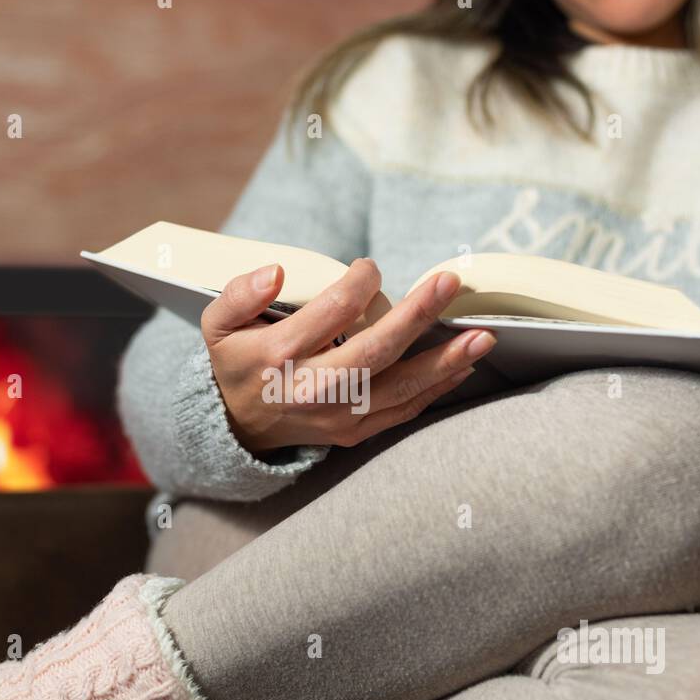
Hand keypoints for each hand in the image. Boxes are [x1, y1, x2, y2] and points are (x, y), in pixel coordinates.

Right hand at [201, 259, 496, 453]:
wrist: (238, 427)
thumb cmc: (238, 361)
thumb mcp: (217, 325)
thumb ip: (239, 294)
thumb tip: (276, 272)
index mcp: (278, 356)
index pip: (331, 312)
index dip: (359, 283)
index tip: (370, 267)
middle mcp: (310, 389)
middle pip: (374, 351)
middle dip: (417, 316)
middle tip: (450, 284)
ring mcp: (336, 416)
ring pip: (398, 388)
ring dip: (444, 361)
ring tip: (482, 337)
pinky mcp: (354, 432)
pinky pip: (403, 410)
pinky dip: (436, 388)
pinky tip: (464, 364)